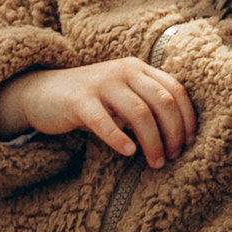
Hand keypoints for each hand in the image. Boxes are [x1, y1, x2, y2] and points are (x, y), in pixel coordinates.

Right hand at [0, 58, 194, 168]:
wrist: (41, 93)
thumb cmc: (90, 101)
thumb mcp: (122, 96)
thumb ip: (147, 105)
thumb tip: (179, 137)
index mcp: (138, 69)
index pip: (176, 90)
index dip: (187, 117)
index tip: (191, 142)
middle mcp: (124, 71)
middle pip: (162, 102)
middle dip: (173, 132)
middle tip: (173, 156)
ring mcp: (101, 84)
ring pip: (139, 113)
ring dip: (152, 141)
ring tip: (156, 162)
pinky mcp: (79, 100)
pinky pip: (104, 121)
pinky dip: (119, 139)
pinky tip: (128, 153)